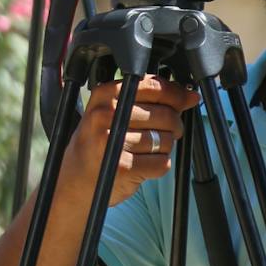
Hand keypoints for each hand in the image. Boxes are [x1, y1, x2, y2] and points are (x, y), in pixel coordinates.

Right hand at [59, 77, 200, 209]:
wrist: (74, 179)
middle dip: (173, 125)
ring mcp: (113, 142)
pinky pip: (161, 163)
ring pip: (166, 140)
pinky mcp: (123, 167)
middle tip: (161, 132)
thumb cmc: (97, 143)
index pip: (154, 87)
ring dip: (164, 147)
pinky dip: (158, 165)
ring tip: (145, 150)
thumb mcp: (111, 111)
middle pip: (166, 114)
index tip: (184, 101)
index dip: (176, 95)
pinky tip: (142, 164)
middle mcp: (106, 115)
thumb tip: (191, 96)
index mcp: (105, 95)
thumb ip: (148, 99)